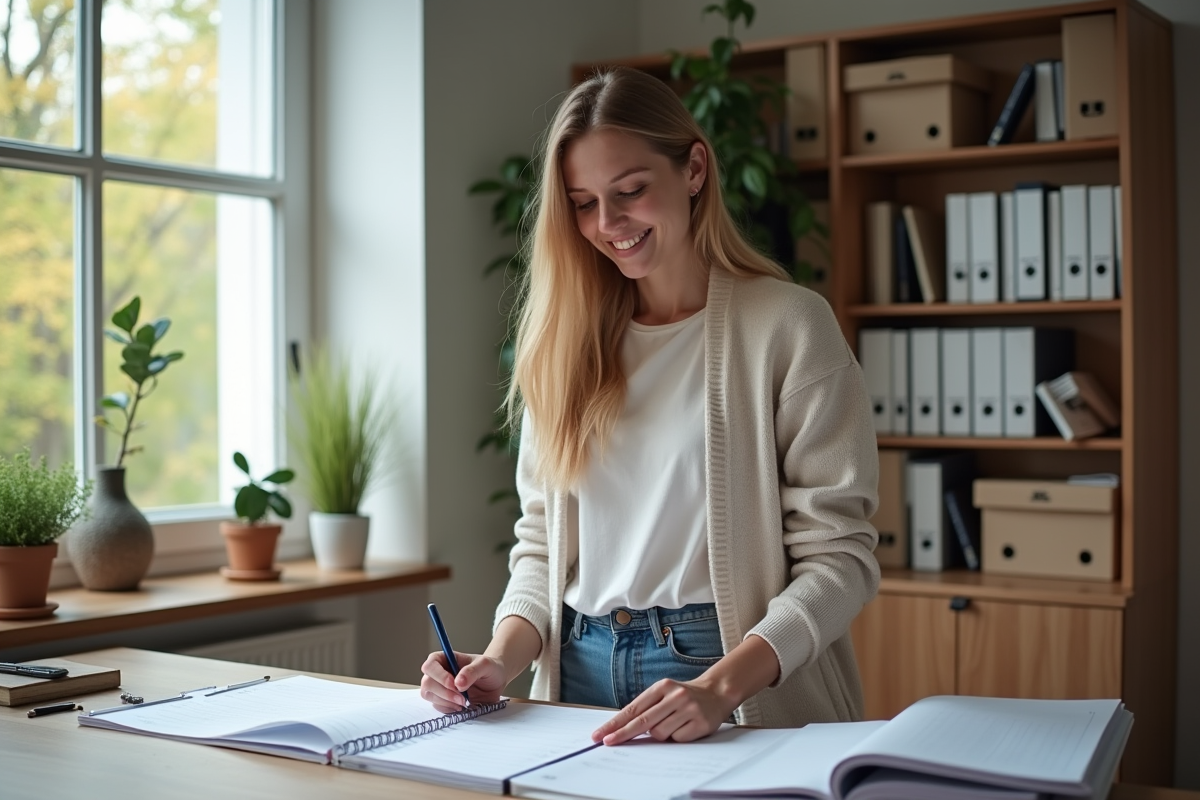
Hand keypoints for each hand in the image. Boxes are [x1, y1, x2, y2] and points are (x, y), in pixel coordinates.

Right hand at [419, 651, 505, 713]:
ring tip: (464, 702)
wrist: (495, 682)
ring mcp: (439, 688)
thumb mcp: (486, 665)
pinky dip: (449, 709)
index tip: (454, 684)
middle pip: (427, 683)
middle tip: (462, 698)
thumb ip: (472, 671)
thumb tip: (458, 682)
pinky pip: (437, 707)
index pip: (430, 665)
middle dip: (444, 693)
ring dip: (446, 702)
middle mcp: (438, 673)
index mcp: (444, 659)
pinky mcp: (443, 701)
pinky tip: (462, 707)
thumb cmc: (489, 668)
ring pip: (429, 696)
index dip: (439, 676)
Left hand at [590, 677, 735, 745]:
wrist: (717, 692)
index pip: (634, 709)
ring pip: (660, 733)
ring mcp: (688, 709)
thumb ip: (647, 708)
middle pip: (642, 722)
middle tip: (607, 742)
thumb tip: (622, 728)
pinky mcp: (700, 723)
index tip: (601, 734)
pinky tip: (684, 727)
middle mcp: (675, 696)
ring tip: (673, 723)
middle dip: (622, 734)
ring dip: (661, 734)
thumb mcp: (664, 693)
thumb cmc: (684, 696)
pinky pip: (677, 739)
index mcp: (662, 687)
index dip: (616, 723)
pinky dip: (677, 737)